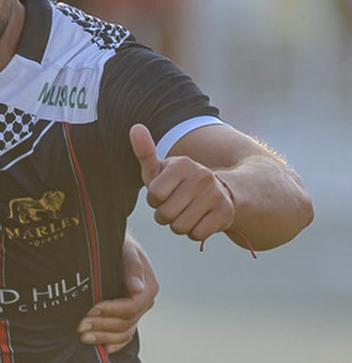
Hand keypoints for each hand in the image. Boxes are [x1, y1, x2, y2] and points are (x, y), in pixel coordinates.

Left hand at [77, 235, 157, 351]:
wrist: (114, 248)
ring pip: (123, 332)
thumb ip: (132, 266)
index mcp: (148, 287)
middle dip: (101, 325)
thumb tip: (137, 288)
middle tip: (79, 326)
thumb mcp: (126, 249)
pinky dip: (114, 343)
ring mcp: (136, 312)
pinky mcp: (127, 318)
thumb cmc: (118, 245)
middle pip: (125, 322)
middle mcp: (144, 302)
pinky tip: (103, 349)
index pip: (131, 307)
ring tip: (82, 336)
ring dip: (103, 337)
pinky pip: (125, 336)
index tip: (91, 309)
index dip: (110, 310)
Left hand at [132, 125, 234, 241]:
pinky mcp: (226, 213)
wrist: (220, 192)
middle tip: (175, 205)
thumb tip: (135, 127)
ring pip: (179, 227)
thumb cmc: (178, 183)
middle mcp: (202, 176)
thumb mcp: (160, 169)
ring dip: (178, 225)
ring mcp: (216, 194)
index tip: (164, 193)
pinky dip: (194, 232)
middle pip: (165, 214)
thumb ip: (145, 152)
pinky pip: (196, 235)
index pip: (154, 195)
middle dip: (165, 215)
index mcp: (183, 164)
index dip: (155, 200)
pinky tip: (200, 219)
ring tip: (186, 212)